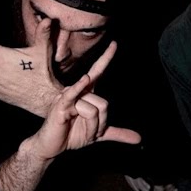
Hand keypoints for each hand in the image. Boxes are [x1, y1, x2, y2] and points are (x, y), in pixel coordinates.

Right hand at [25, 43, 141, 159]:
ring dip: (92, 129)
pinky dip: (79, 88)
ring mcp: (68, 97)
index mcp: (87, 94)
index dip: (106, 58)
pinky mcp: (60, 106)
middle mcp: (78, 92)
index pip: (98, 72)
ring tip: (82, 133)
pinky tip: (85, 79)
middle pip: (104, 104)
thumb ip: (117, 133)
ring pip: (94, 109)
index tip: (115, 43)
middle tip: (94, 134)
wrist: (52, 147)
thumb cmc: (71, 136)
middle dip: (102, 124)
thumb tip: (139, 139)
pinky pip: (74, 95)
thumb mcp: (98, 134)